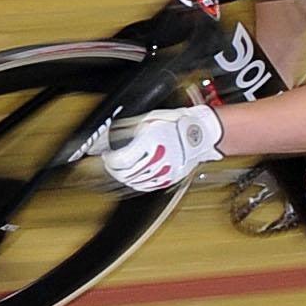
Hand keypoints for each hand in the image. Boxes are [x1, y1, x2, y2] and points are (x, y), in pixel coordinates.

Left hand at [98, 105, 223, 192]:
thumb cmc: (175, 123)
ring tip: (118, 170)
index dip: (109, 159)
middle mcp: (156, 159)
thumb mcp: (148, 119)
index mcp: (150, 143)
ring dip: (122, 177)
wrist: (199, 133)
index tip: (105, 155)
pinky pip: (147, 186)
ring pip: (135, 182)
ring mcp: (164, 171)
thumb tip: (111, 136)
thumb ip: (128, 129)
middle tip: (108, 163)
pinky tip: (132, 178)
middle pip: (125, 173)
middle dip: (112, 170)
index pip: (120, 160)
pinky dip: (136, 183)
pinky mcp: (170, 179)